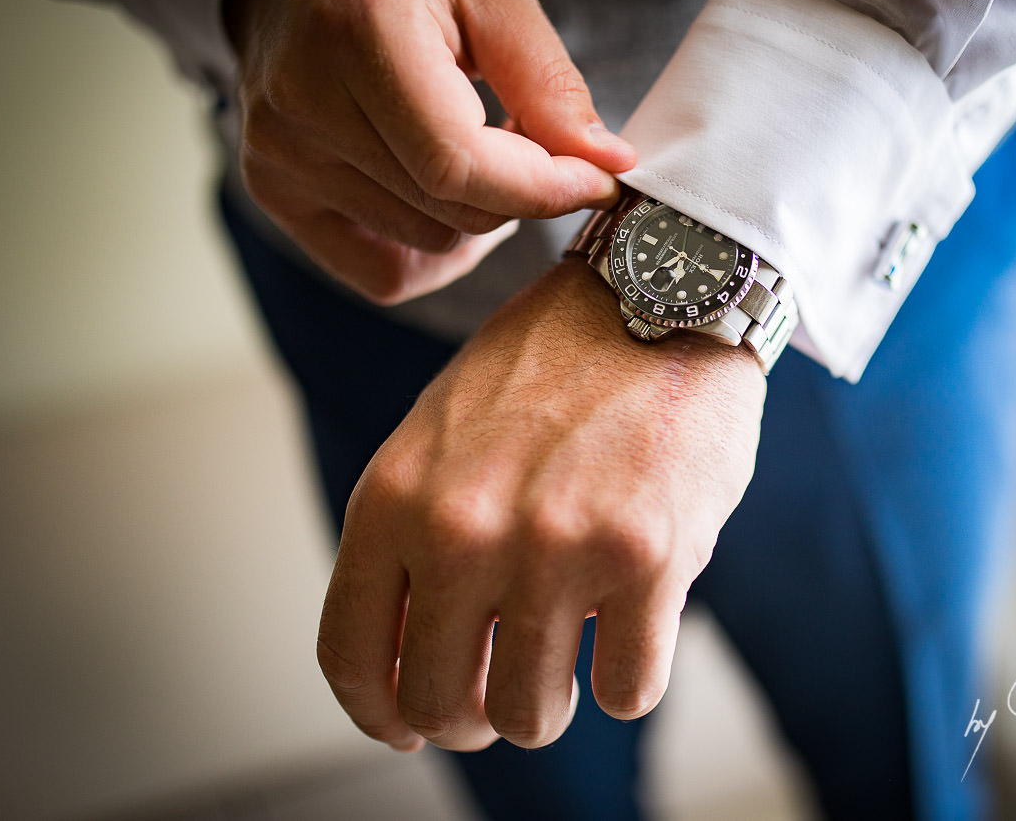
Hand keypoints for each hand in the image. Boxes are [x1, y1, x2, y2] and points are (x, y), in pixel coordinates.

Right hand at [223, 0, 635, 303]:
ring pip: (429, 242)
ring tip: (478, 148)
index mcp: (355, 34)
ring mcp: (280, 159)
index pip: (459, 164)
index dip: (544, 187)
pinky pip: (386, 273)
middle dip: (520, 191)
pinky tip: (443, 195)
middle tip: (536, 145)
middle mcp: (302, 104)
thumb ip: (549, 81)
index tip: (597, 179)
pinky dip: (436, 251)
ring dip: (479, 213)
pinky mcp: (277, 196)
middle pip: (450, 209)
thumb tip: (605, 164)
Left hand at [317, 259, 764, 751]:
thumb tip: (416, 650)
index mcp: (397, 495)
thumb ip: (415, 529)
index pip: (353, 655)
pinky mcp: (647, 557)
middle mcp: (462, 529)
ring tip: (570, 661)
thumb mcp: (444, 429)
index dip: (380, 712)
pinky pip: (627, 693)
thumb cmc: (555, 362)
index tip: (409, 724)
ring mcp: (555, 547)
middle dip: (474, 719)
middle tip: (504, 697)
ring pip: (533, 715)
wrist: (663, 291)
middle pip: (441, 704)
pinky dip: (629, 680)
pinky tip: (633, 630)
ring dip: (553, 705)